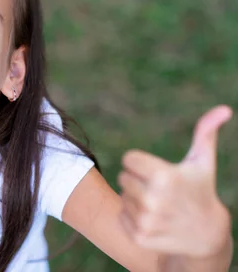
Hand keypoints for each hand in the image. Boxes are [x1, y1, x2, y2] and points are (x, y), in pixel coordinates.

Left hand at [118, 105, 232, 257]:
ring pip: (122, 197)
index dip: (142, 163)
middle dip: (139, 181)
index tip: (158, 172)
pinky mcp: (139, 236)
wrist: (206, 236)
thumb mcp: (202, 162)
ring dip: (135, 199)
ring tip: (158, 205)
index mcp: (164, 177)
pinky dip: (132, 217)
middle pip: (123, 177)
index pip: (128, 159)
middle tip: (160, 190)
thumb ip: (206, 133)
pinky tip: (153, 220)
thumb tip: (223, 109)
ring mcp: (146, 221)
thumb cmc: (200, 191)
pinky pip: (121, 216)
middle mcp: (153, 200)